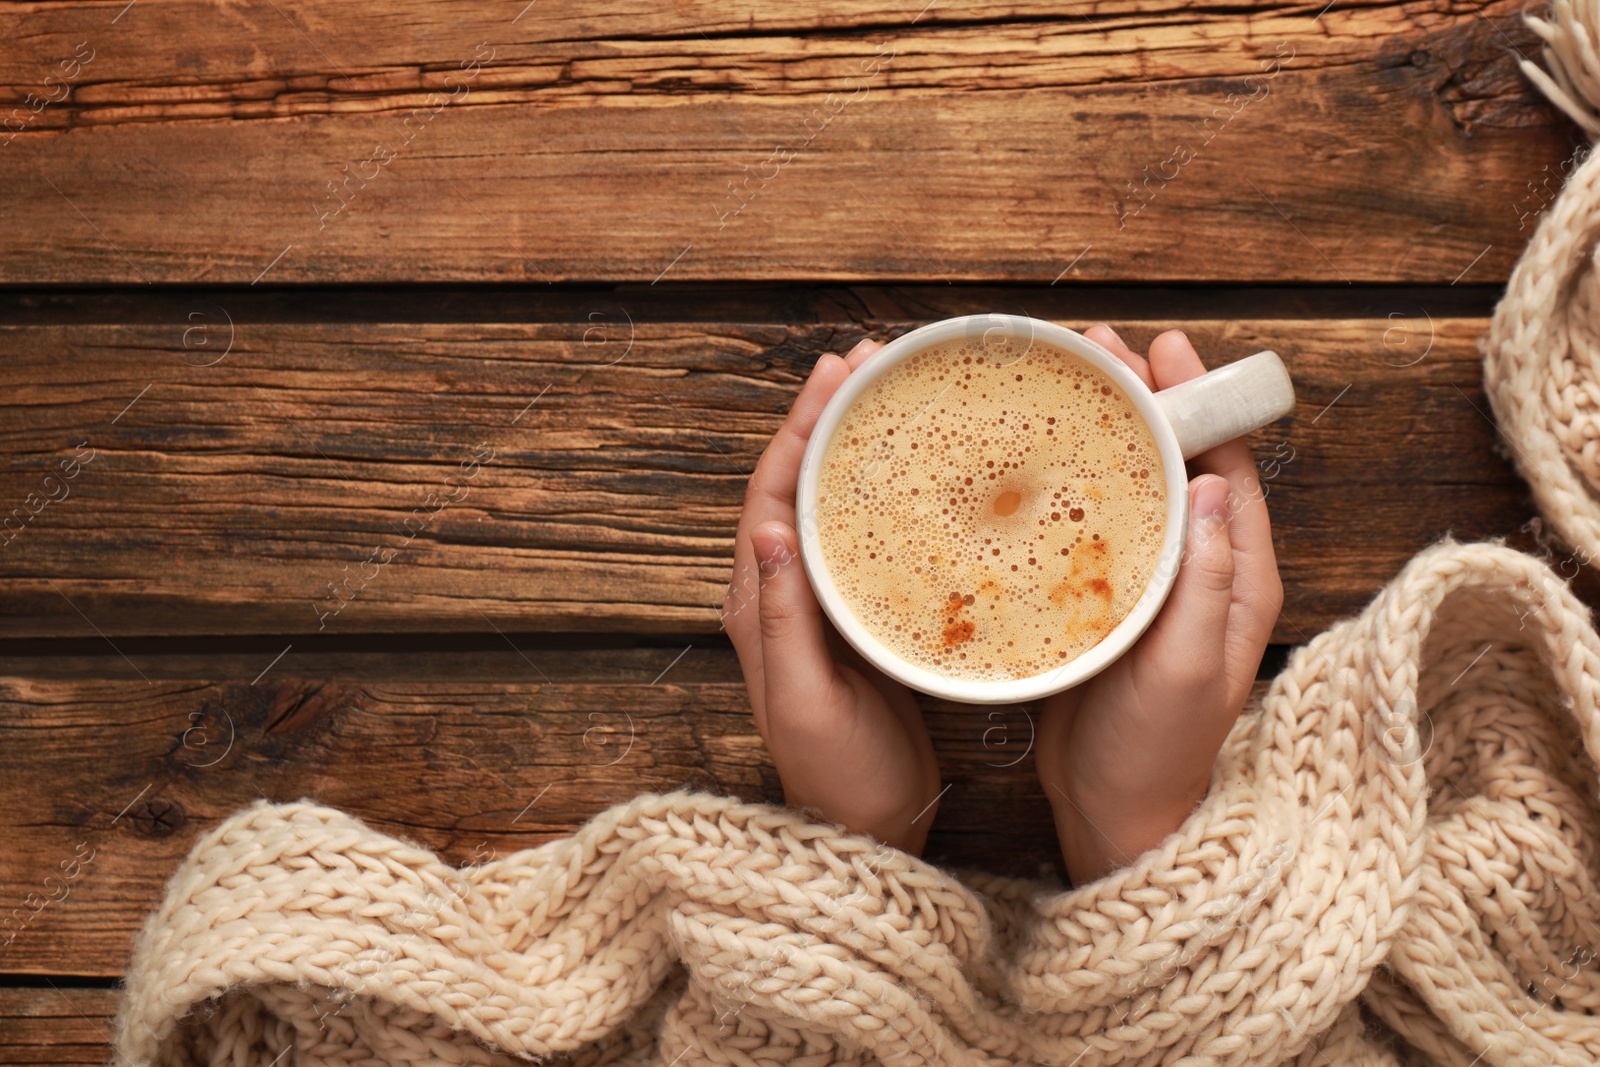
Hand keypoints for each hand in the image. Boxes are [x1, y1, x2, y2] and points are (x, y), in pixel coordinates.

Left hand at [721, 339, 942, 855]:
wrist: (865, 829)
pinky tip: (910, 474)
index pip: (769, 494)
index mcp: (758, 605)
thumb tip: (770, 529)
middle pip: (793, 484)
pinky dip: (875, 492)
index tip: (833, 378)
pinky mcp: (852, 618)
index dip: (797, 431)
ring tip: (883, 396)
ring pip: (824, 503)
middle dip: (821, 419)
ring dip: (846, 447)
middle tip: (864, 363)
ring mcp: (815, 605)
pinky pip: (855, 536)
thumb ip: (785, 619)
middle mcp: (778, 594)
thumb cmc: (838, 773)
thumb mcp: (810, 699)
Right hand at [1036, 326, 1283, 885]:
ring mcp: (1146, 586)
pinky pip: (1089, 527)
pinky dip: (1065, 486)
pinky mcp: (1100, 603)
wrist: (1113, 815)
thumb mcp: (1185, 668)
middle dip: (1143, 401)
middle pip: (1175, 464)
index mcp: (1236, 578)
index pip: (1226, 466)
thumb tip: (1214, 482)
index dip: (1198, 403)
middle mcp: (1197, 572)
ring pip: (1129, 488)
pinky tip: (1027, 464)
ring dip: (1101, 434)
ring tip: (1063, 384)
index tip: (1165, 350)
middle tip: (1098, 348)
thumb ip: (1204, 582)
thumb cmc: (1156, 752)